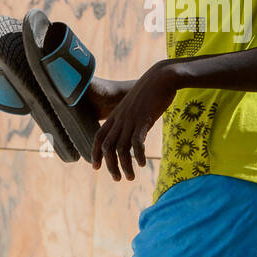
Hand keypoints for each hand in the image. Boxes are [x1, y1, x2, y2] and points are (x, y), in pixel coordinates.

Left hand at [91, 61, 178, 180]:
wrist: (161, 77)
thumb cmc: (151, 92)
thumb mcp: (136, 107)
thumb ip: (132, 121)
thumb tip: (134, 138)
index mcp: (115, 116)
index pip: (99, 137)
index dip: (95, 153)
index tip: (96, 167)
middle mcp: (120, 119)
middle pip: (108, 147)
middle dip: (110, 165)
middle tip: (117, 179)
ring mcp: (131, 119)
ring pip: (122, 148)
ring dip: (125, 166)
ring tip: (130, 177)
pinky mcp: (143, 120)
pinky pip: (137, 142)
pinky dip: (138, 155)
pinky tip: (143, 164)